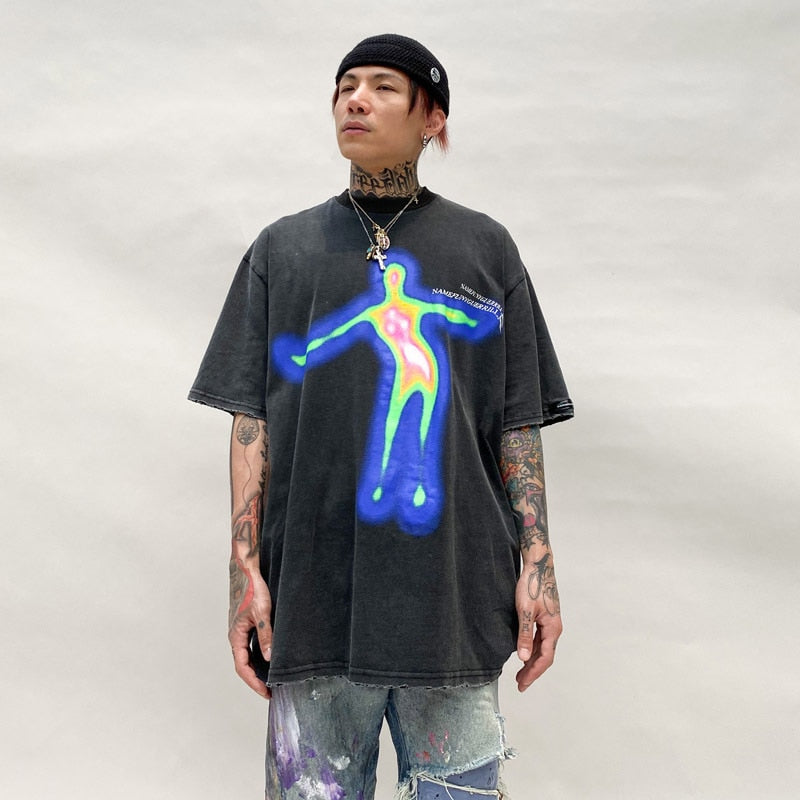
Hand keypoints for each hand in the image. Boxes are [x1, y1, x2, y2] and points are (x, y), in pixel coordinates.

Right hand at [228, 559, 272, 697]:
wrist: (246, 571)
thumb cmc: (252, 589)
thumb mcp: (262, 613)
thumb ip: (265, 634)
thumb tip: (269, 657)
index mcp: (235, 636)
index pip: (243, 668)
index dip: (254, 683)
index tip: (267, 693)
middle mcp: (235, 636)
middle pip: (243, 666)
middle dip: (256, 681)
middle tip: (271, 692)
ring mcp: (240, 631)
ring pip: (246, 657)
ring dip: (257, 670)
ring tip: (271, 680)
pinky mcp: (245, 625)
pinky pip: (250, 646)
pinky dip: (258, 657)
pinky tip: (270, 659)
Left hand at [514, 561, 561, 691]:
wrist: (538, 566)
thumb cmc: (532, 585)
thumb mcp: (524, 611)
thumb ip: (524, 635)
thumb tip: (522, 658)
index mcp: (553, 629)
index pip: (545, 658)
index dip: (533, 673)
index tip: (522, 684)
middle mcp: (554, 628)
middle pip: (545, 656)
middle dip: (532, 671)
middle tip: (520, 684)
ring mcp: (550, 623)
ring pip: (542, 648)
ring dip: (532, 662)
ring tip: (519, 673)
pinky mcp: (545, 618)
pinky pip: (539, 639)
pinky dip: (531, 649)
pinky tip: (523, 653)